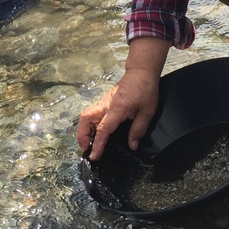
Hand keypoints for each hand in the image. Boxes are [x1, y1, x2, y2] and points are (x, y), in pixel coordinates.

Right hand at [77, 37, 170, 160]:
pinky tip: (96, 131)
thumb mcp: (147, 111)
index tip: (94, 156)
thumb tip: (132, 146)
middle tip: (86, 148)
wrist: (141, 72)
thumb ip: (138, 129)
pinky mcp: (105, 100)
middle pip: (85, 119)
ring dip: (84, 129)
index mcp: (116, 109)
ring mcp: (103, 101)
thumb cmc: (146, 90)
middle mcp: (105, 105)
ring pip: (86, 115)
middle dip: (82, 135)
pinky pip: (92, 113)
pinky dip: (89, 123)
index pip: (103, 129)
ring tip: (89, 142)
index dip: (97, 144)